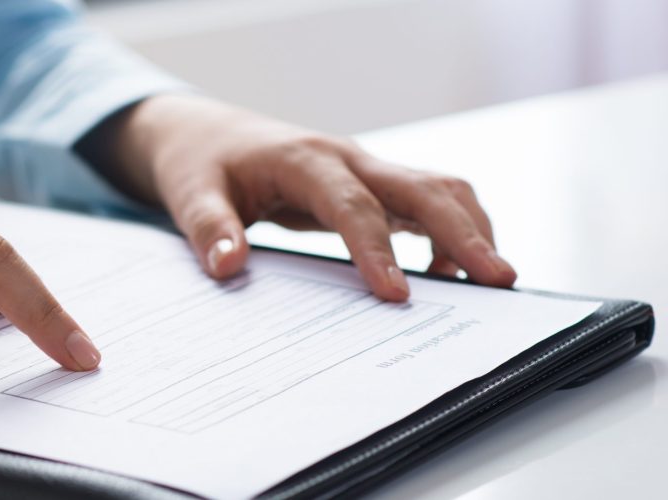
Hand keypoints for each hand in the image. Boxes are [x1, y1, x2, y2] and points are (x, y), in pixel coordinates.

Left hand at [79, 94, 516, 299]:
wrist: (208, 134)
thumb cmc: (202, 163)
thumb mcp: (190, 194)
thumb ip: (208, 229)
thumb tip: (227, 267)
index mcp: (303, 159)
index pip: (351, 204)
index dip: (376, 248)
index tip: (396, 295)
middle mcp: (346, 158)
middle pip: (421, 187)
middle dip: (463, 232)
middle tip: (498, 279)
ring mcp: (365, 169)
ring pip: (438, 188)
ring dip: (470, 228)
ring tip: (491, 282)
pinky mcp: (372, 185)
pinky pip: (425, 203)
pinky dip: (450, 233)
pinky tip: (447, 275)